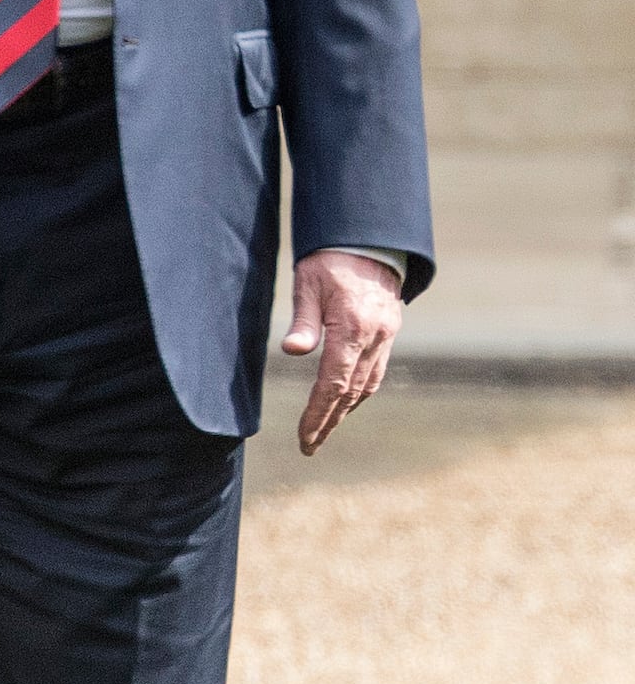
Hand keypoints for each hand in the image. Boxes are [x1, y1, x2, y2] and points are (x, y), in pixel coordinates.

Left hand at [282, 250, 403, 456]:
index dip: (317, 414)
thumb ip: (302, 320)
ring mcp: (387, 335)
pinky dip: (359, 390)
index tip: (304, 438)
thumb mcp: (308, 282)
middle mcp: (375, 336)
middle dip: (329, 421)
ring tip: (324, 429)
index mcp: (352, 326)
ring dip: (345, 410)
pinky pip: (376, 370)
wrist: (370, 238)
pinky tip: (344, 401)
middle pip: (351, 392)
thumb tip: (292, 351)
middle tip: (309, 445)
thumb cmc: (330, 258)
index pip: (333, 383)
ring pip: (367, 384)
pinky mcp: (390, 331)